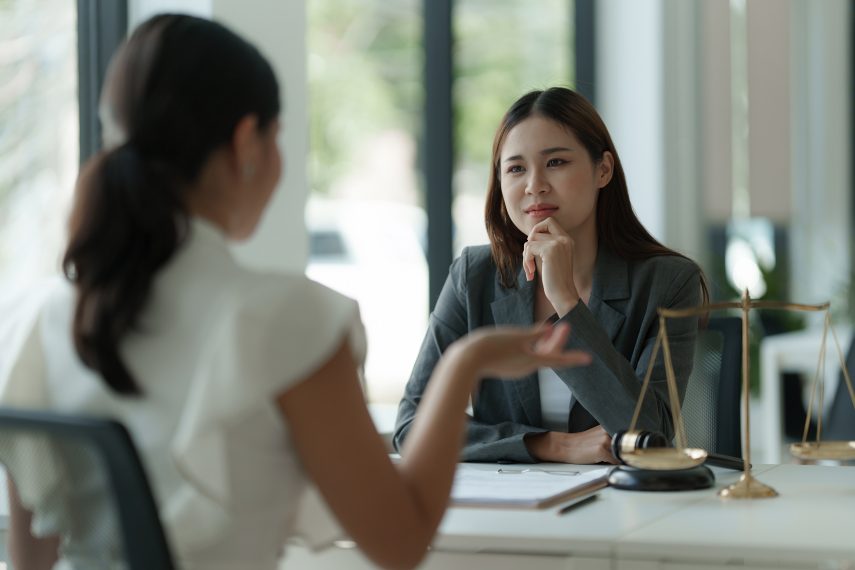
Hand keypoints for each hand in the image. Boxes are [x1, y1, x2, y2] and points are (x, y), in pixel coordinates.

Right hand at [453, 323, 589, 379]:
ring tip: (549, 329)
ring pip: (535, 355)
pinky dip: (530, 347)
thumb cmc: (492, 346)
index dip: (573, 357)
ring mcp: (515, 368)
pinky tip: (528, 338)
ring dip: (544, 343)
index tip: (588, 358)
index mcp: (532, 361)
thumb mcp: (516, 336)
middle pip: (547, 355)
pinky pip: (523, 356)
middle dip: (556, 341)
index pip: (558, 359)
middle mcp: (526, 368)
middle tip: (564, 326)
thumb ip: (534, 333)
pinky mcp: (505, 366)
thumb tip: (549, 329)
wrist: (466, 360)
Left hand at [523, 218, 579, 315]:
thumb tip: (529, 236)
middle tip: (530, 255)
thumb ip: (544, 245)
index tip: (534, 247)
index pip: (549, 221)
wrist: (563, 294)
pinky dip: (526, 261)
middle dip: (530, 241)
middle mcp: (565, 238)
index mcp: (567, 239)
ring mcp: (558, 243)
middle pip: (538, 227)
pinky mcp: (550, 250)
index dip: (537, 230)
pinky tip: (531, 273)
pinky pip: (529, 248)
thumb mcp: (550, 258)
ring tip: (530, 269)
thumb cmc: (554, 280)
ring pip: (531, 240)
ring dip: (526, 255)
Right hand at [526, 426, 617, 464]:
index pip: (624, 435)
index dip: (626, 444)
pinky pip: (614, 461)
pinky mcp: (601, 451)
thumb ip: (609, 437)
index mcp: (605, 426)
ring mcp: (604, 441)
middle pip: (624, 445)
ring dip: (619, 458)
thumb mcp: (596, 435)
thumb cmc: (579, 443)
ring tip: (612, 458)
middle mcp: (606, 432)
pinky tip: (607, 462)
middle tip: (621, 455)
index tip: (627, 448)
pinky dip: (614, 464)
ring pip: (620, 453)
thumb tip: (624, 447)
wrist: (565, 446)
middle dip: (624, 451)